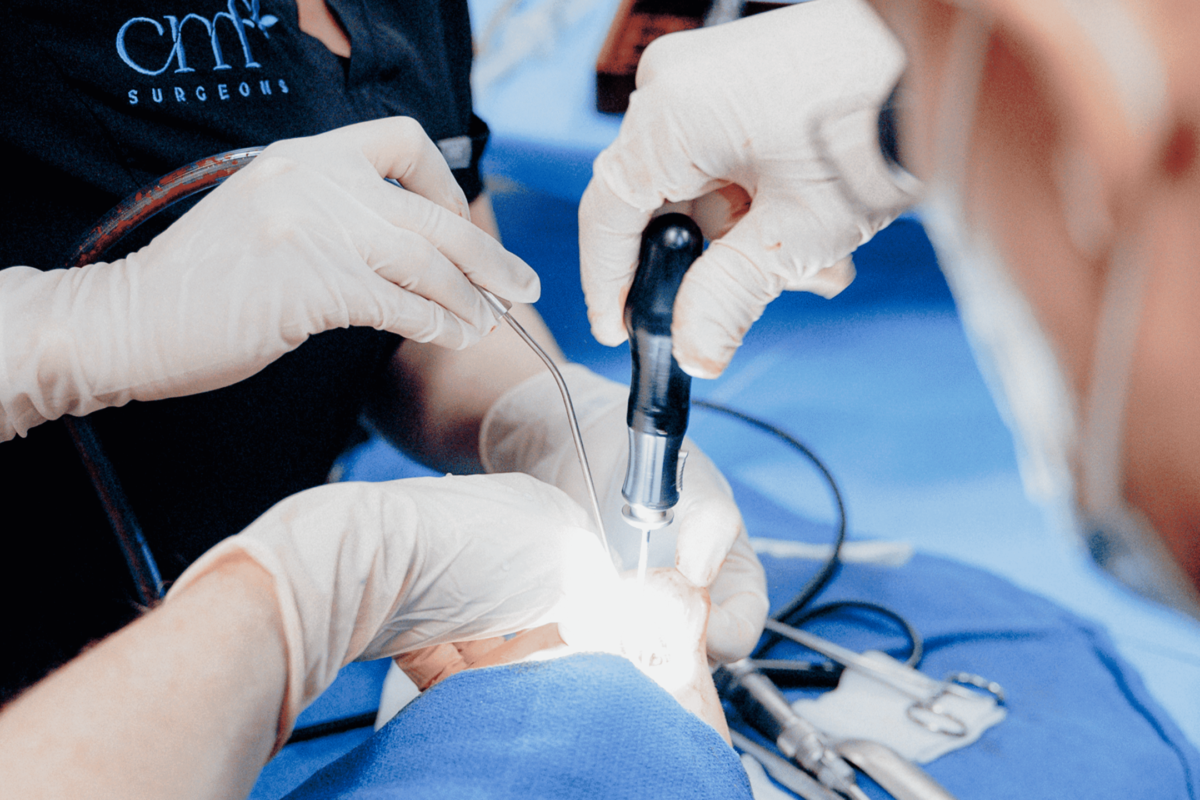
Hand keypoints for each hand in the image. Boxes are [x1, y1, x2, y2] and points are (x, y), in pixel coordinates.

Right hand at [0, 117, 537, 439]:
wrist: (129, 318)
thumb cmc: (203, 284)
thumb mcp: (269, 220)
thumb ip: (332, 216)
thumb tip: (404, 249)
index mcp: (306, 158)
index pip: (402, 141)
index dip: (445, 184)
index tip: (461, 226)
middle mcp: (315, 180)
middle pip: (432, 215)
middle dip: (488, 257)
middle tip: (523, 288)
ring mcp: (313, 227)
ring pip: (425, 261)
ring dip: (469, 299)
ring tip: (488, 324)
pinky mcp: (311, 281)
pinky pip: (398, 303)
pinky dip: (434, 323)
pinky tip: (450, 337)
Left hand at [164, 472, 615, 748]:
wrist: (367, 565)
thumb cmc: (469, 551)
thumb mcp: (566, 570)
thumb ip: (599, 595)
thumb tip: (606, 617)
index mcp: (533, 507)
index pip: (576, 557)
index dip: (592, 600)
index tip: (602, 632)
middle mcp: (488, 534)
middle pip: (531, 599)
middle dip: (545, 635)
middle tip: (560, 658)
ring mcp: (444, 572)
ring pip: (488, 632)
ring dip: (502, 661)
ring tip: (512, 675)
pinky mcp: (406, 613)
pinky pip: (444, 656)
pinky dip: (459, 676)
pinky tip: (471, 686)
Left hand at [480, 364, 768, 661]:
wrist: (596, 454)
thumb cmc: (662, 469)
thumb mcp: (698, 489)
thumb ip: (711, 526)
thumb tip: (699, 575)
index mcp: (734, 588)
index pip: (739, 634)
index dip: (721, 635)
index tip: (691, 618)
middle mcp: (694, 612)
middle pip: (691, 659)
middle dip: (666, 648)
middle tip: (638, 622)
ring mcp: (648, 620)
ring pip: (645, 657)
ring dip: (626, 644)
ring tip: (605, 613)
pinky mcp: (603, 620)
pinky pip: (603, 644)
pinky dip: (592, 635)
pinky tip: (579, 614)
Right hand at [579, 0, 918, 377]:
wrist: (943, 58)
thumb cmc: (879, 118)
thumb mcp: (797, 231)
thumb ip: (729, 297)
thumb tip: (695, 351)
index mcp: (672, 114)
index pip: (609, 213)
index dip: (609, 281)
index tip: (619, 327)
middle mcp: (677, 85)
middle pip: (660, 203)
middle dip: (715, 262)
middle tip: (757, 295)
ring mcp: (707, 76)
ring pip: (700, 186)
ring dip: (751, 238)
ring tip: (817, 260)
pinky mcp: (740, 78)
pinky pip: (724, 156)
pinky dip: (761, 200)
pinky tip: (816, 224)